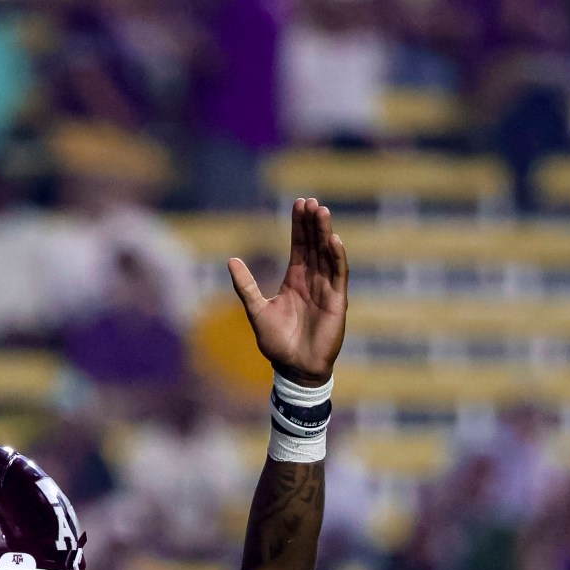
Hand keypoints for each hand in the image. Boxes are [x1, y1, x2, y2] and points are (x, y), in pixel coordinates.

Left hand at [228, 198, 347, 386]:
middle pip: (314, 245)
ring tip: (321, 211)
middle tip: (310, 201)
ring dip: (325, 233)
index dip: (300, 225)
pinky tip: (334, 240)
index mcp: (295, 280)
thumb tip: (230, 260)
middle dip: (313, 223)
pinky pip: (339, 275)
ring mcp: (326, 289)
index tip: (299, 203)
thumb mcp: (256, 310)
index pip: (300, 246)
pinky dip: (337, 257)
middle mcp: (312, 280)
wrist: (294, 368)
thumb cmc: (277, 343)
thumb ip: (245, 286)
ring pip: (327, 255)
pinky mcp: (337, 301)